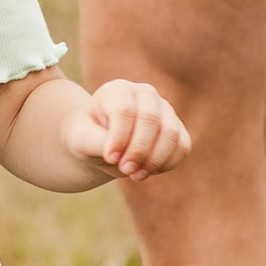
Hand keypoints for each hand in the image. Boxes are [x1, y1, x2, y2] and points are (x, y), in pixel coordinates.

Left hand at [68, 78, 191, 181]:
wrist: (100, 144)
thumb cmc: (89, 137)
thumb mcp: (82, 140)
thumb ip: (96, 142)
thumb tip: (117, 153)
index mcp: (118, 90)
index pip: (124, 110)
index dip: (119, 137)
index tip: (110, 158)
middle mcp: (145, 94)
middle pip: (151, 120)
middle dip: (139, 150)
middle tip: (125, 170)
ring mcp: (165, 110)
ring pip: (171, 133)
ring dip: (155, 159)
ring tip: (136, 175)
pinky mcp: (178, 129)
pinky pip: (183, 146)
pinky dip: (168, 163)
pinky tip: (148, 171)